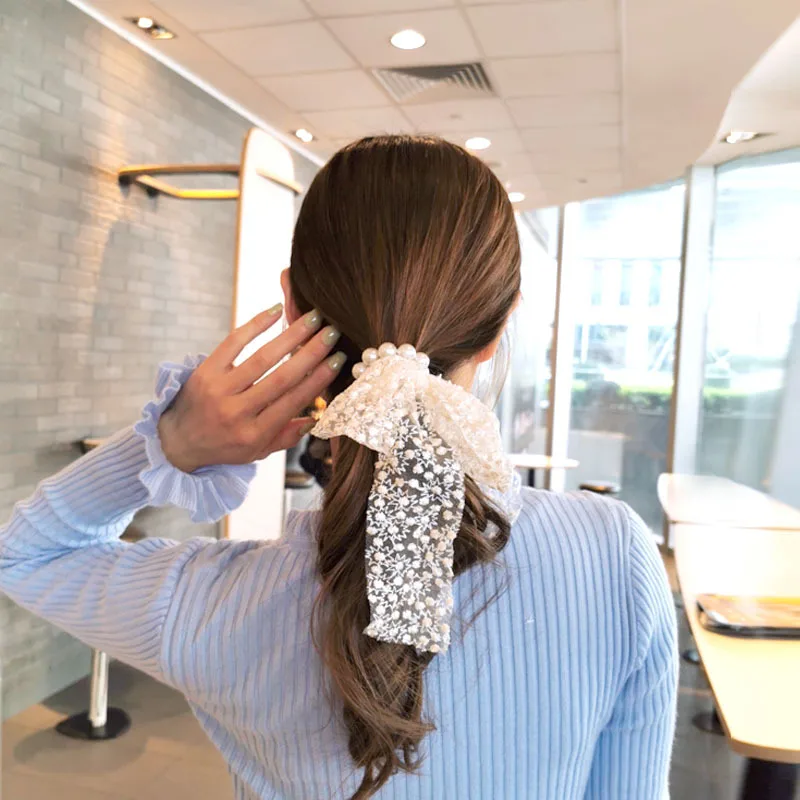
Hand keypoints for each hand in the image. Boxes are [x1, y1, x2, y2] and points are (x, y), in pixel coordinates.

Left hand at [157, 306, 343, 472]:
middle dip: (311, 353)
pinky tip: (276, 311)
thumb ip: (286, 436)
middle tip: (333, 332)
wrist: (176, 440)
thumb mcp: (256, 451)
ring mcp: (219, 390)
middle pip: (281, 378)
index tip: (338, 360)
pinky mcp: (205, 371)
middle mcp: (237, 412)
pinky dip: (255, 324)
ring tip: (312, 317)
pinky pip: (233, 342)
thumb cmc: (223, 445)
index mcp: (254, 433)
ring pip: (261, 358)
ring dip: (290, 335)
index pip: (293, 402)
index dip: (318, 380)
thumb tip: (317, 418)